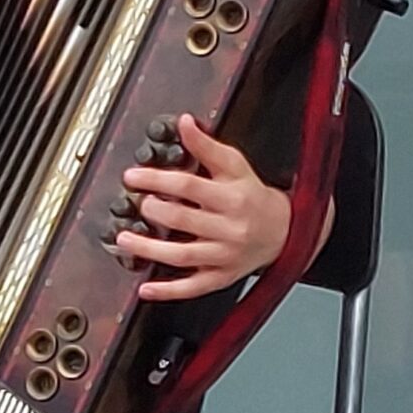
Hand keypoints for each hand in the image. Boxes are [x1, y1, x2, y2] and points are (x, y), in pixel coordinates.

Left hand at [119, 115, 299, 300]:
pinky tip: (146, 288)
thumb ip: (206, 146)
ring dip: (150, 250)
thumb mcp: (235, 166)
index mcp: (231, 198)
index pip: (188, 187)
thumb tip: (185, 122)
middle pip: (183, 220)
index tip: (132, 177)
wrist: (287, 231)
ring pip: (182, 256)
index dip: (157, 180)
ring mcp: (224, 256)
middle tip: (135, 204)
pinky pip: (193, 288)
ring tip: (125, 240)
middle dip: (153, 212)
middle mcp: (228, 229)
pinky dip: (167, 291)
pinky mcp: (222, 277)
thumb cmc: (254, 197)